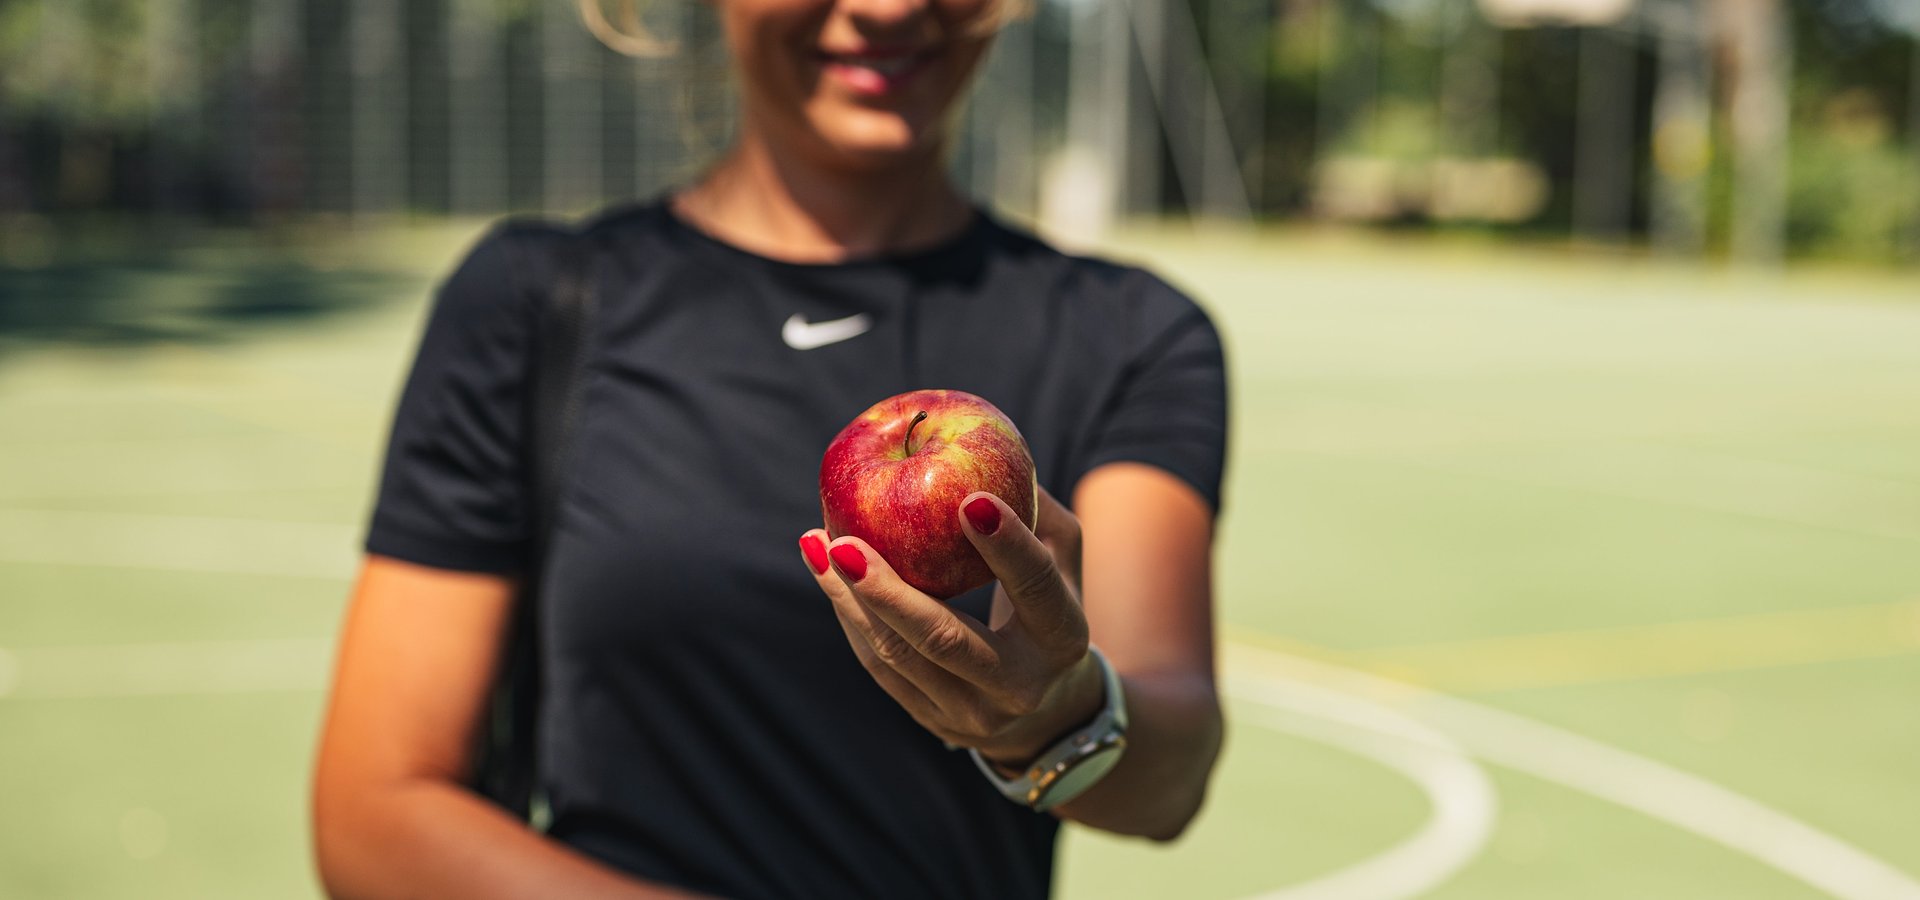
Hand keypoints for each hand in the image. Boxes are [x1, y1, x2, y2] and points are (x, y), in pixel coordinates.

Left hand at [799, 487, 1102, 766]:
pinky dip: (850, 617)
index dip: (1007, 546)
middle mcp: (1018, 685)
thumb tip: (997, 454)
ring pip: (897, 656)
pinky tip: (825, 571)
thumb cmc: (1048, 608)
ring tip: (818, 544)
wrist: (1046, 712)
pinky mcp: (931, 720)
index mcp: (1062, 638)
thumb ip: (1040, 513)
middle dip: (889, 591)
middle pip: (945, 638)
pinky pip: (879, 667)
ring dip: (849, 599)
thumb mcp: (1064, 563)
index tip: (970, 498)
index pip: (1036, 588)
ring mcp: (971, 713)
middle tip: (845, 542)